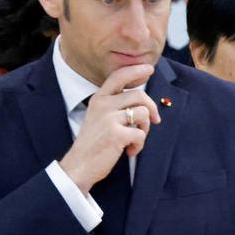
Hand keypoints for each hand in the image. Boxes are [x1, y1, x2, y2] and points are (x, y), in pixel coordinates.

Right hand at [58, 63, 158, 191]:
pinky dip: (139, 145)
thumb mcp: (99, 118)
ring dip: (145, 128)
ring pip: (143, 113)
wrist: (79, 165)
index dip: (136, 70)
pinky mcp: (116, 134)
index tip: (149, 69)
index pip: (119, 76)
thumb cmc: (93, 143)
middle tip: (155, 121)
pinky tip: (129, 151)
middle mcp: (103, 104)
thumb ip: (115, 106)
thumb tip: (142, 102)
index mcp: (99, 98)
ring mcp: (109, 118)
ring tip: (135, 139)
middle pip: (139, 95)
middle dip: (152, 108)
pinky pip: (140, 133)